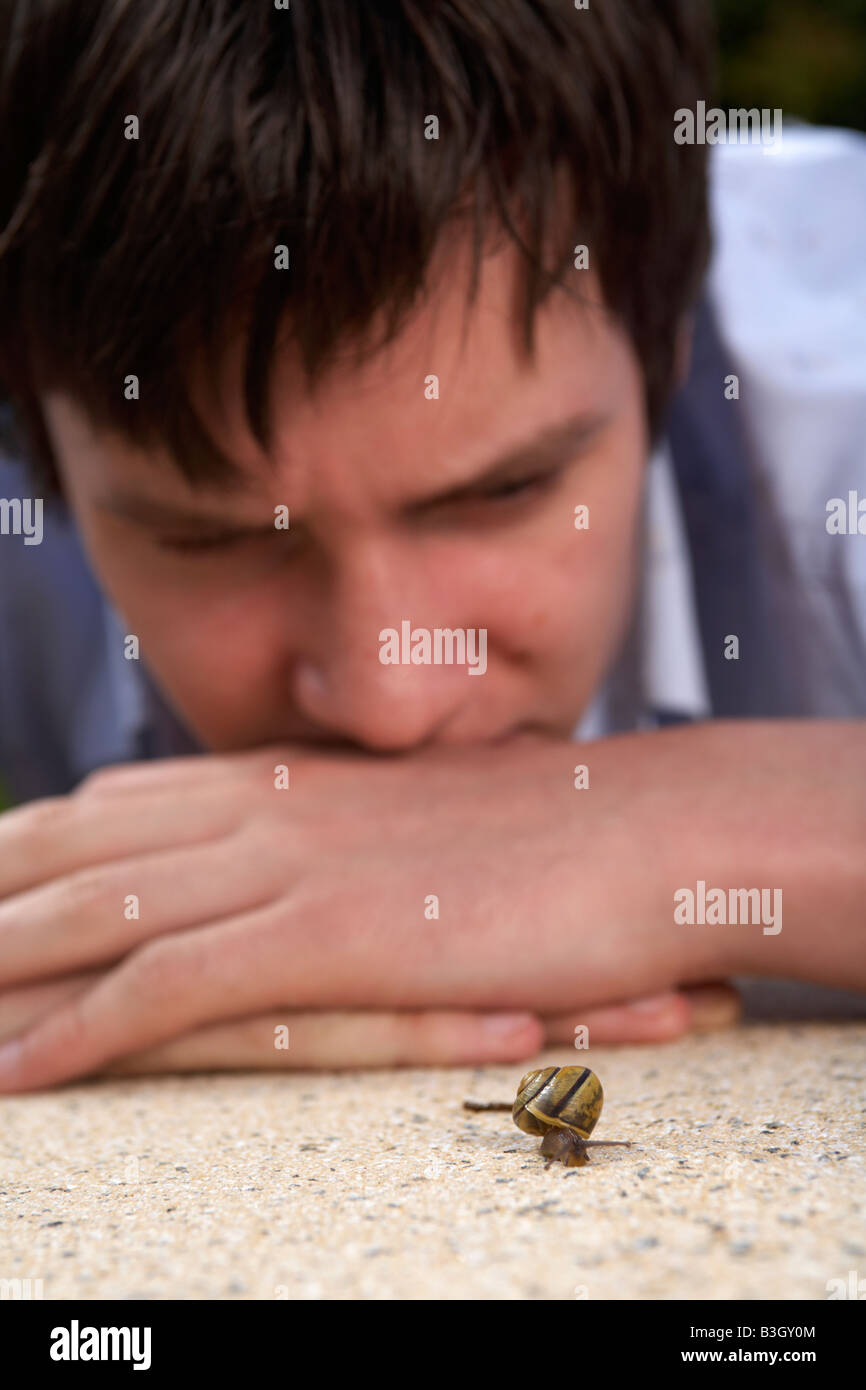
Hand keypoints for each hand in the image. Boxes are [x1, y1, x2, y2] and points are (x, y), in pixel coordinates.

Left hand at [0, 735, 740, 1089]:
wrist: (650, 830)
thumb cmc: (555, 830)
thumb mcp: (425, 812)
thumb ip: (349, 823)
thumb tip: (312, 845)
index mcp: (291, 778)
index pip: (121, 801)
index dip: (36, 839)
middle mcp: (271, 806)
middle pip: (83, 848)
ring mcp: (293, 865)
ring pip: (101, 911)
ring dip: (4, 962)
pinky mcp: (329, 934)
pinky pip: (170, 987)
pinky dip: (82, 1031)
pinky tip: (24, 1072)